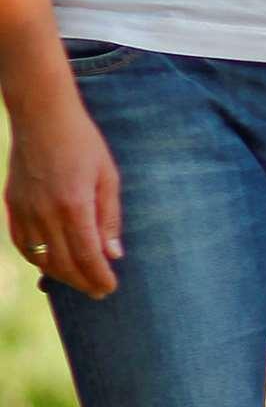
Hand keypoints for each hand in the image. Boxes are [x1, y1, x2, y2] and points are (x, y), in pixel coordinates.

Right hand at [6, 80, 121, 297]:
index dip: (99, 277)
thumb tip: (112, 254)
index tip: (110, 287)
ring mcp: (25, 211)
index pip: (87, 256)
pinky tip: (50, 263)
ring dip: (61, 275)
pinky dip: (37, 258)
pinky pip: (23, 243)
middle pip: (63, 264)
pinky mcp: (12, 205)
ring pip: (41, 258)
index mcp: (74, 206)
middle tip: (98, 291)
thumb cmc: (82, 142)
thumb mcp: (107, 176)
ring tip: (79, 280)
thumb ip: (109, 218)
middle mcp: (46, 213)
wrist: (41, 116)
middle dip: (83, 282)